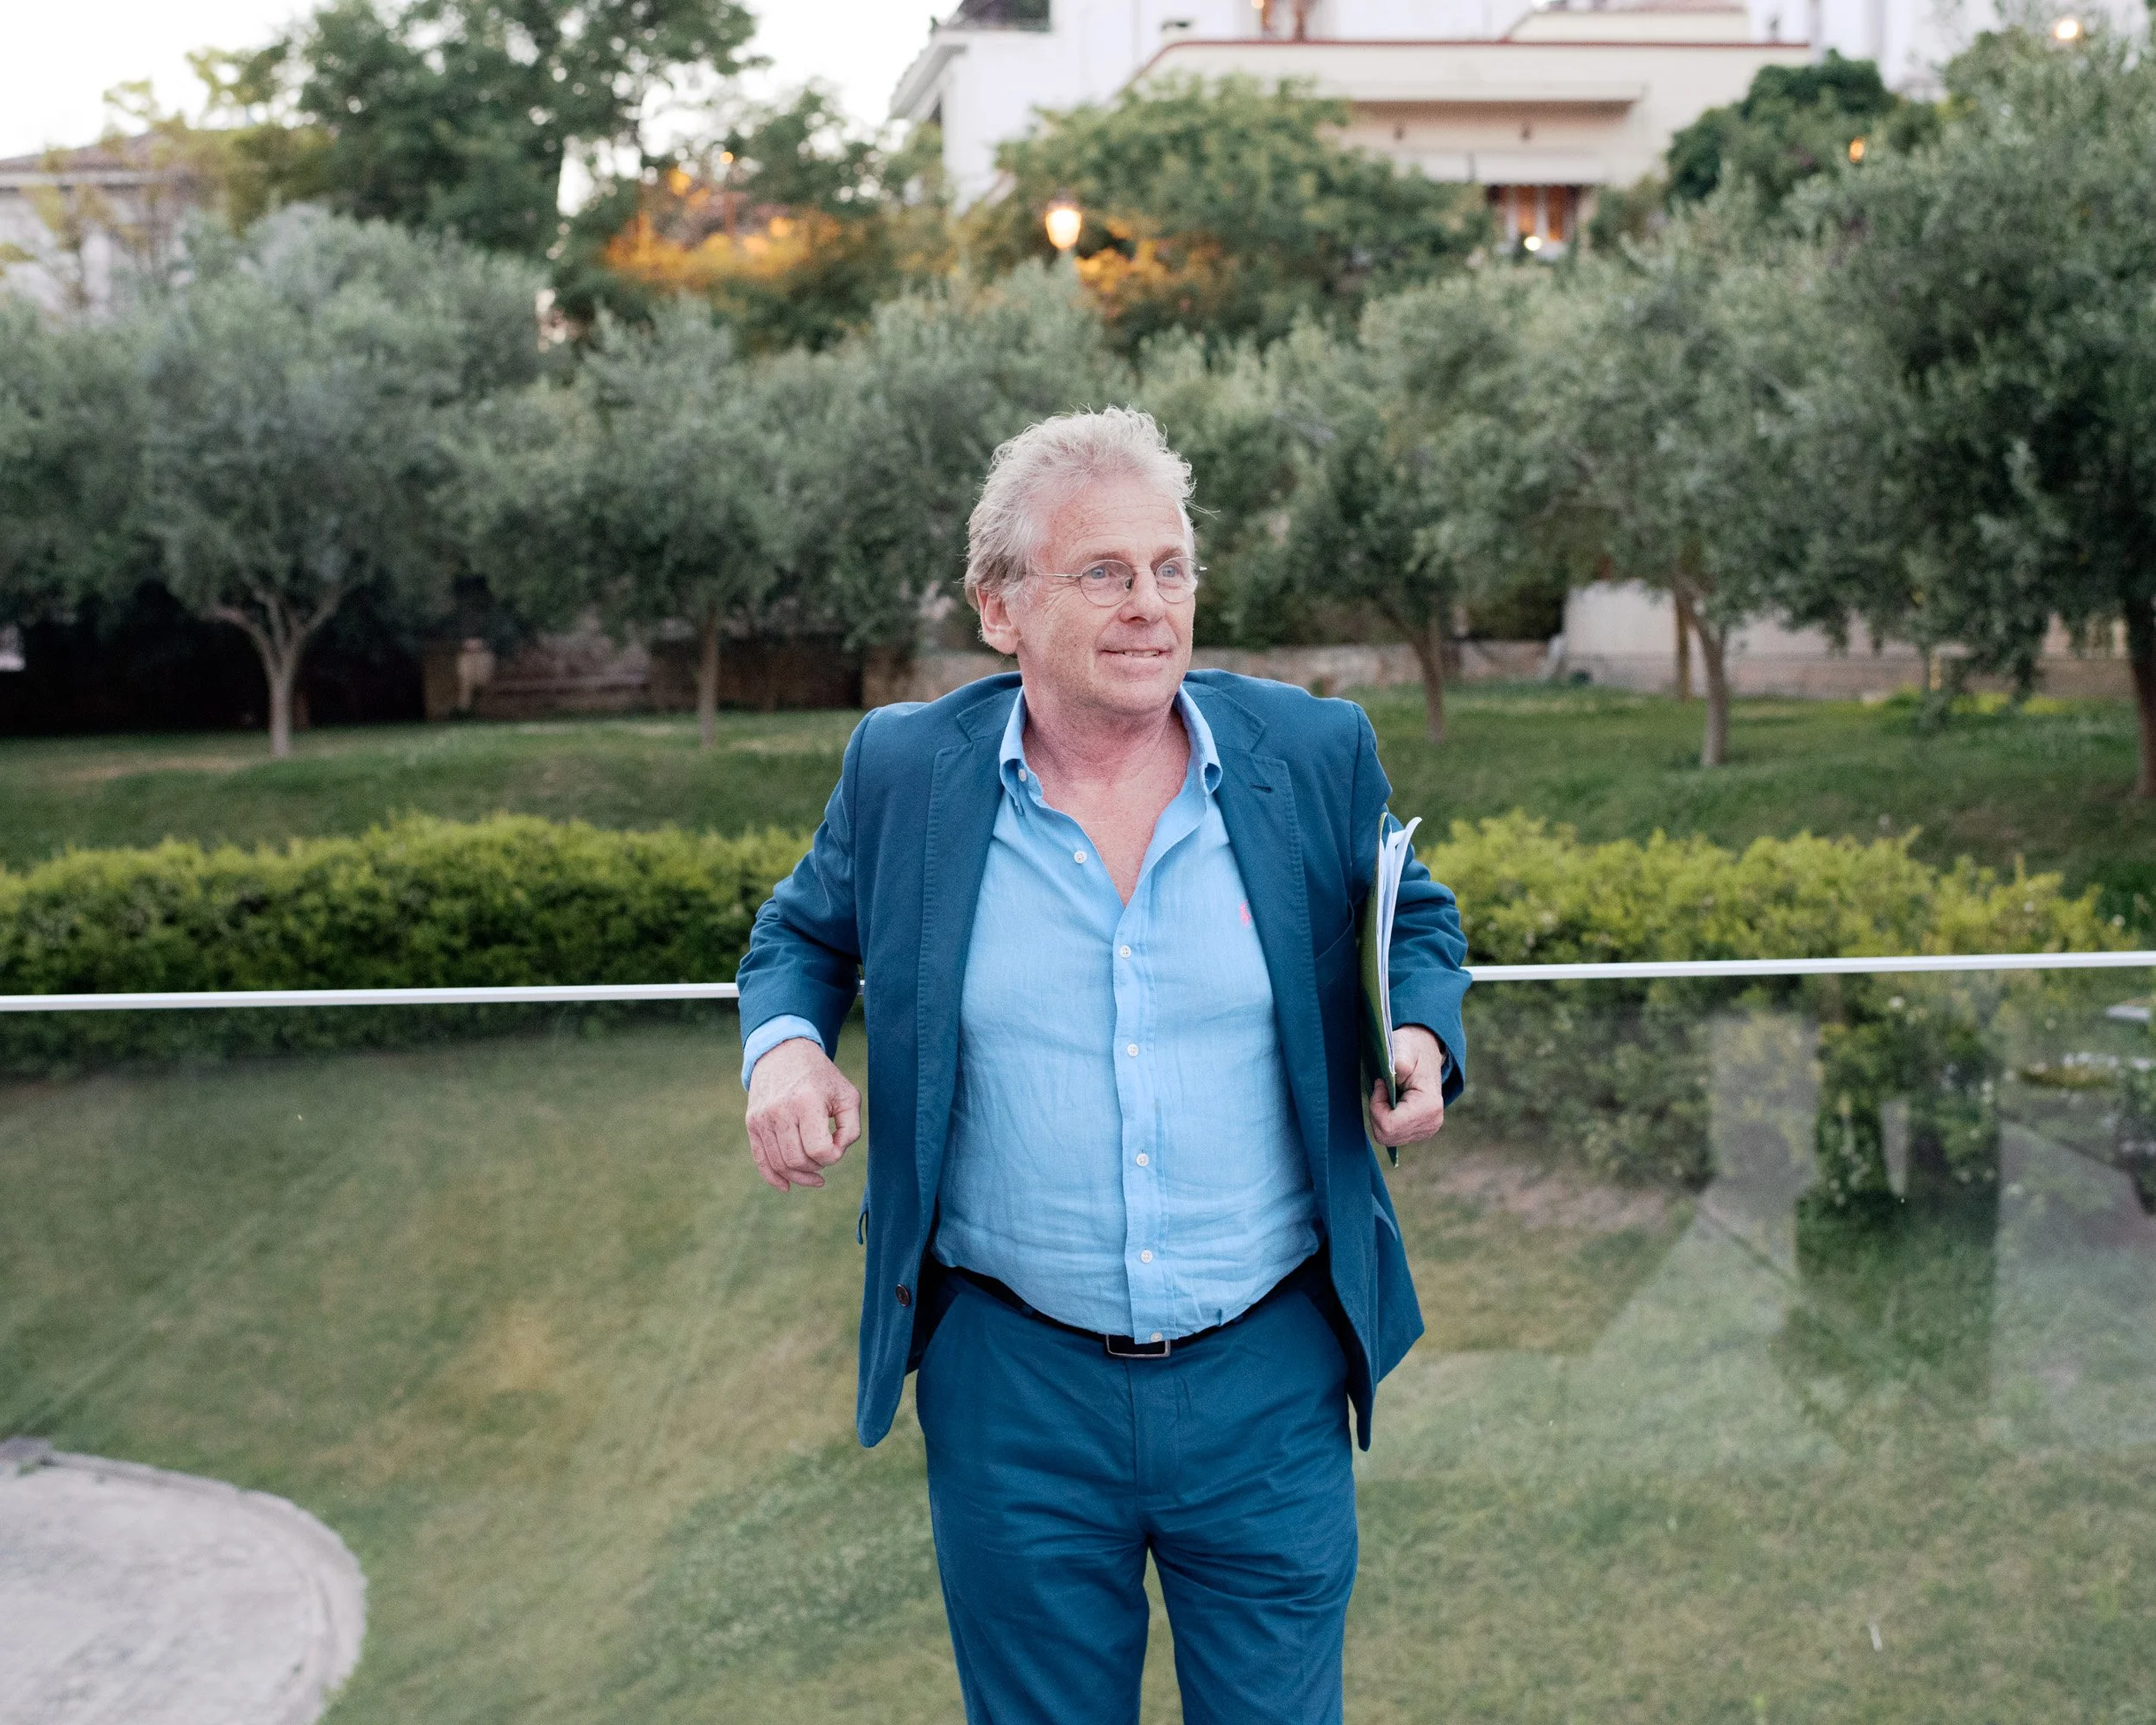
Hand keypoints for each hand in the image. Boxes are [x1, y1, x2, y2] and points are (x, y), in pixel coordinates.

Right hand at [745, 1038, 860, 1191]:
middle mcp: (779, 1111)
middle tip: (826, 1155)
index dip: (834, 1156)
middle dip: (817, 1167)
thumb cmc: (821, 1077)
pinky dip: (774, 1178)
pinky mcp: (752, 1123)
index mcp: (806, 1102)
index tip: (838, 1145)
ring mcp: (762, 1118)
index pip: (820, 1150)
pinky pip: (760, 1160)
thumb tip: (835, 1154)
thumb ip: (851, 1129)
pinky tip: (787, 1186)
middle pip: (798, 1161)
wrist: (784, 1053)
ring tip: (815, 1173)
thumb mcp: (847, 1095)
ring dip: (800, 1175)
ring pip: (780, 1164)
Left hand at [1370, 1024, 1446, 1148]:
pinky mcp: (1422, 1131)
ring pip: (1388, 1137)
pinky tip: (1393, 1104)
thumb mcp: (1402, 1048)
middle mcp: (1431, 1123)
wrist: (1426, 1053)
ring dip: (1381, 1116)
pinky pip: (1393, 1136)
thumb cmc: (1411, 1049)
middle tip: (1383, 1089)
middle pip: (1386, 1135)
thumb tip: (1391, 1077)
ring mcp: (1428, 1129)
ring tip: (1389, 1095)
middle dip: (1377, 1112)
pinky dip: (1387, 1121)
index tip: (1381, 1085)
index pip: (1388, 1125)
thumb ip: (1398, 1062)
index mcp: (1428, 1106)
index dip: (1377, 1106)